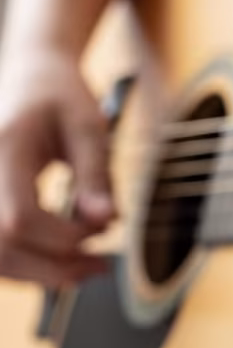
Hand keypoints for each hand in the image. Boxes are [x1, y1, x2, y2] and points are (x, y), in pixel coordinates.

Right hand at [0, 50, 111, 285]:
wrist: (30, 75)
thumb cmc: (61, 96)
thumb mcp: (89, 127)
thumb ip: (96, 176)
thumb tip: (107, 221)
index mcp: (4, 148)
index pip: (19, 217)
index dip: (62, 238)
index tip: (102, 231)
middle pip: (0, 246)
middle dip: (54, 266)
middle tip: (100, 264)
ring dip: (40, 272)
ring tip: (87, 265)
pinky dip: (25, 262)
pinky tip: (60, 258)